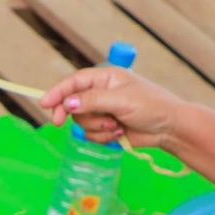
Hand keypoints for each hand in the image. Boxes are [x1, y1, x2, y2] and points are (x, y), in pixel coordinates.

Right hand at [38, 68, 185, 148]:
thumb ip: (93, 101)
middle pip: (73, 104)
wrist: (170, 128)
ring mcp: (104, 111)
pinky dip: (103, 137)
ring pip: (82, 122)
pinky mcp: (107, 128)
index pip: (74, 82)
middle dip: (75, 114)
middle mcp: (102, 92)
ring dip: (97, 127)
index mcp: (106, 77)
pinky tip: (120, 134)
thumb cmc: (152, 106)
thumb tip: (67, 103)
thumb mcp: (121, 100)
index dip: (57, 92)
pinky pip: (92, 135)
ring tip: (116, 126)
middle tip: (58, 122)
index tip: (44, 103)